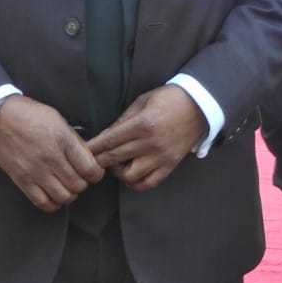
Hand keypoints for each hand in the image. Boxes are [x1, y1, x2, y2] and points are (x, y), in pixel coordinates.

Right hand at [0, 95, 103, 213]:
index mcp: (63, 139)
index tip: (94, 172)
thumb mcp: (58, 120)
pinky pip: (42, 202)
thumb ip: (73, 141)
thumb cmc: (30, 115)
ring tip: (67, 186)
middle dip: (83, 184)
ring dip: (69, 194)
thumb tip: (88, 158)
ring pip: (63, 197)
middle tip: (79, 177)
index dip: (97, 174)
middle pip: (78, 185)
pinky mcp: (22, 180)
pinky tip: (54, 195)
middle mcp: (51, 157)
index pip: (90, 168)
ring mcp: (35, 171)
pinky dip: (53, 204)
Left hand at [87, 85, 206, 191]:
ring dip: (117, 172)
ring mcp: (161, 157)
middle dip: (98, 160)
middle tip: (91, 160)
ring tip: (116, 164)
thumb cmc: (169, 99)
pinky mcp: (170, 165)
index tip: (81, 151)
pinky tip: (131, 175)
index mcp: (143, 124)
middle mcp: (151, 143)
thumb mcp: (143, 102)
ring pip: (129, 176)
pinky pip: (148, 183)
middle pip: (114, 159)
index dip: (92, 147)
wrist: (199, 105)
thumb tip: (103, 136)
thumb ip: (123, 120)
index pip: (109, 141)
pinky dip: (136, 183)